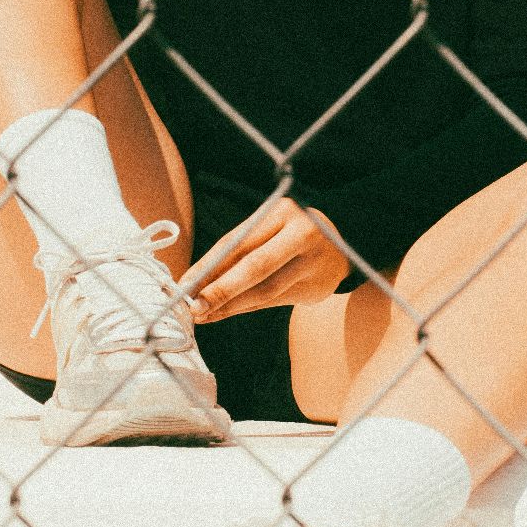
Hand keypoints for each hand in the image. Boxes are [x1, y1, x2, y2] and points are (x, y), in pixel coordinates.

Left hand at [179, 197, 349, 322]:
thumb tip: (195, 282)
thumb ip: (237, 252)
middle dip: (221, 289)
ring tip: (204, 314)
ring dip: (232, 305)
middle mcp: (301, 233)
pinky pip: (274, 301)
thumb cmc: (289, 234)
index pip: (239, 241)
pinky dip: (246, 308)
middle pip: (256, 266)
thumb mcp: (267, 229)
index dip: (209, 265)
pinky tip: (224, 313)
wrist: (342, 244)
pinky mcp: (317, 286)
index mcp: (282, 212)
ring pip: (266, 289)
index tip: (184, 284)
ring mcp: (313, 261)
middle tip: (194, 307)